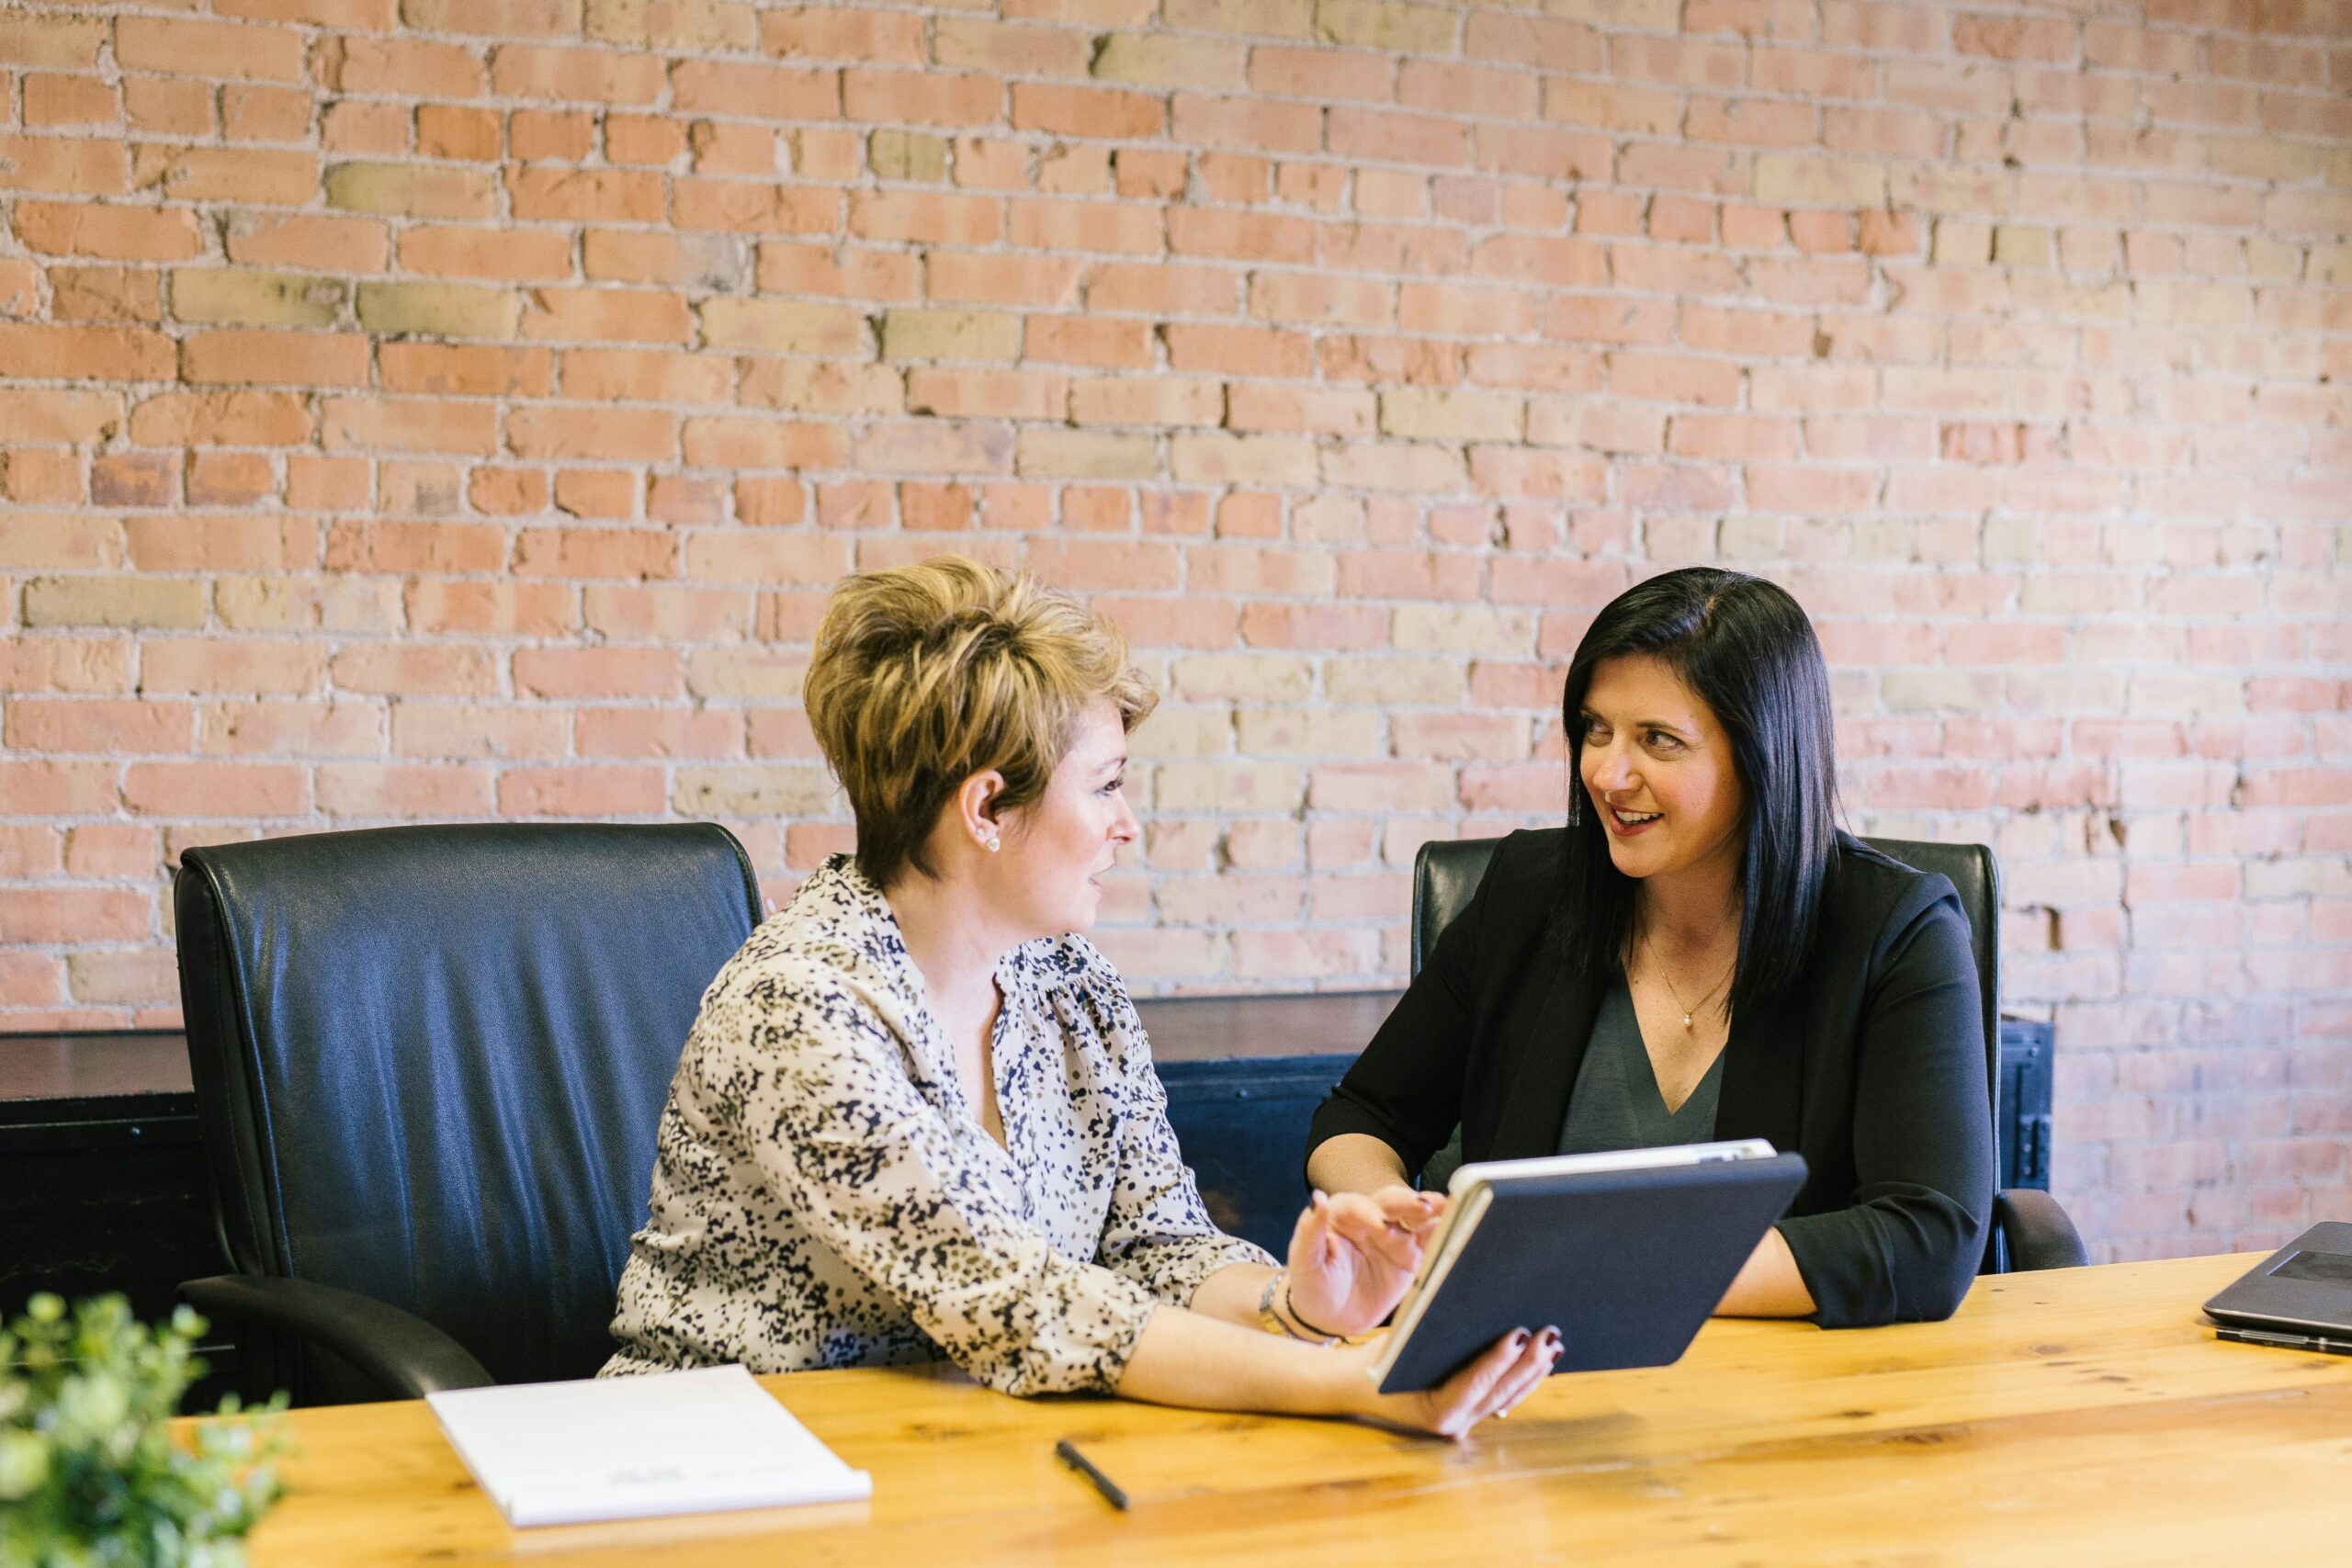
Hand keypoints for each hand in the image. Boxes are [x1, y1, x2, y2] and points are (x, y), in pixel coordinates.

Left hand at [1282, 1186, 1447, 1339]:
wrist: (1330, 1318)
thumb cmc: (1312, 1285)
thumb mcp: (1304, 1261)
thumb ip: (1309, 1230)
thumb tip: (1317, 1198)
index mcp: (1342, 1216)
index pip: (1357, 1205)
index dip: (1369, 1212)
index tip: (1379, 1226)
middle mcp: (1371, 1220)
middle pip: (1391, 1203)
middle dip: (1407, 1202)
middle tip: (1424, 1206)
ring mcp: (1393, 1237)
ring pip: (1414, 1217)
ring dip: (1430, 1210)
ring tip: (1448, 1206)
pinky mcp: (1410, 1256)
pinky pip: (1429, 1241)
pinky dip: (1443, 1232)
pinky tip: (1457, 1225)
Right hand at [1347, 1326, 1561, 1439]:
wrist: (1358, 1387)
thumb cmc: (1377, 1361)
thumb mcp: (1400, 1344)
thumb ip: (1433, 1332)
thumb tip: (1472, 1305)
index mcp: (1435, 1412)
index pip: (1474, 1383)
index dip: (1499, 1359)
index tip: (1520, 1334)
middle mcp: (1454, 1424)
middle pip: (1500, 1392)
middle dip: (1528, 1363)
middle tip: (1549, 1334)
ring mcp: (1465, 1423)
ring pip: (1508, 1397)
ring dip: (1533, 1371)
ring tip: (1554, 1344)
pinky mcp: (1472, 1414)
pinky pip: (1503, 1398)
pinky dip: (1523, 1379)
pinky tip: (1542, 1361)